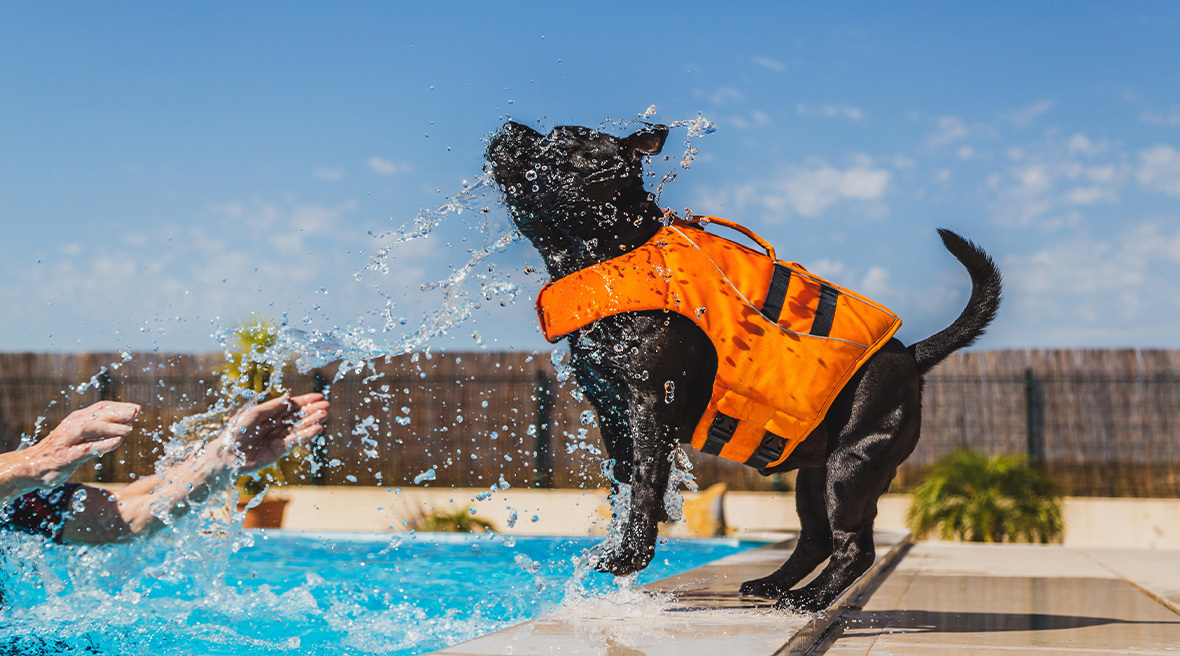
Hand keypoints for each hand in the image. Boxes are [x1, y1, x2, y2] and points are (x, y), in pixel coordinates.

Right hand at [26, 401, 140, 487]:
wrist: (31, 467)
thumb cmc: (60, 450)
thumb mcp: (79, 435)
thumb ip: (99, 429)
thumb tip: (127, 422)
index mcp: (76, 419)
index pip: (100, 408)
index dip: (119, 407)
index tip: (137, 408)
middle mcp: (71, 426)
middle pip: (97, 415)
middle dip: (117, 413)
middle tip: (136, 412)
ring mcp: (67, 441)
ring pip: (90, 428)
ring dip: (110, 428)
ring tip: (129, 429)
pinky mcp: (65, 457)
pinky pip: (85, 449)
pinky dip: (102, 445)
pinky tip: (117, 443)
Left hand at [215, 393, 328, 472]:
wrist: (227, 455)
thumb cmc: (236, 432)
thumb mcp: (253, 414)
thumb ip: (272, 407)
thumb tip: (289, 397)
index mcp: (269, 414)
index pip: (290, 406)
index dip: (304, 401)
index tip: (319, 396)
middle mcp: (275, 425)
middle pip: (297, 416)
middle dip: (312, 410)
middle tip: (327, 406)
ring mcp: (278, 438)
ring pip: (299, 428)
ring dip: (312, 421)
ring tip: (325, 415)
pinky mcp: (280, 450)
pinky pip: (296, 441)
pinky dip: (307, 435)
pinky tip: (318, 429)